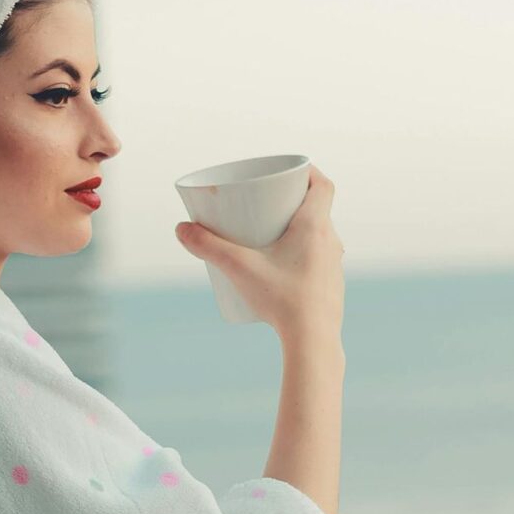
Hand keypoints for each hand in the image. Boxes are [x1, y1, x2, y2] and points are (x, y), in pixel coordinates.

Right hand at [175, 163, 344, 343]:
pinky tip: (283, 266)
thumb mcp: (239, 269)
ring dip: (298, 228)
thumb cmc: (282, 300)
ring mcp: (333, 266)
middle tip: (267, 204)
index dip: (308, 172)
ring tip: (270, 235)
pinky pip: (318, 259)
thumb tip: (180, 229)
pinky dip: (302, 253)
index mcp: (315, 227)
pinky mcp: (330, 286)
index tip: (288, 172)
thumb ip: (208, 246)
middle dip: (292, 201)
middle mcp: (331, 242)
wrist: (313, 342)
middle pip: (318, 208)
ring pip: (319, 235)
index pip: (323, 185)